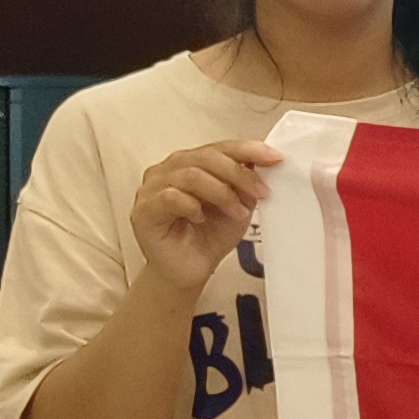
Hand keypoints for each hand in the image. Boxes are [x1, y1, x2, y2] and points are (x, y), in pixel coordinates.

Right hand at [127, 141, 279, 297]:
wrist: (190, 271)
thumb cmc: (208, 237)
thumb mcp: (238, 205)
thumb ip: (246, 183)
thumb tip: (264, 162)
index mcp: (190, 163)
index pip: (220, 147)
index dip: (248, 149)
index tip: (274, 157)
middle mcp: (169, 169)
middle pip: (206, 157)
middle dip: (239, 174)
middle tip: (261, 191)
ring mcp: (152, 187)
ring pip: (191, 175)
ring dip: (221, 193)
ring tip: (237, 212)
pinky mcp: (144, 209)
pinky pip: (171, 196)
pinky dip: (192, 206)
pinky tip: (201, 218)